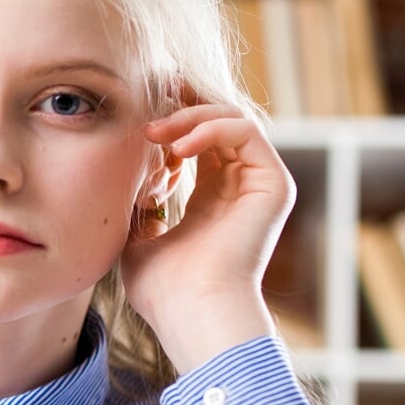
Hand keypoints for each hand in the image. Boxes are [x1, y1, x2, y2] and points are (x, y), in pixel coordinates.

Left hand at [121, 96, 295, 375]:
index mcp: (211, 198)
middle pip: (218, 120)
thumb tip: (131, 177)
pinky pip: (246, 131)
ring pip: (231, 119)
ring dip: (189, 116)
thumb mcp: (137, 238)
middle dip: (182, 101)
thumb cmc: (163, 290)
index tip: (135, 113)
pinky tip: (177, 146)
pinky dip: (210, 128)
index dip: (169, 118)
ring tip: (154, 131)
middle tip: (150, 92)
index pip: (197, 139)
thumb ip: (138, 204)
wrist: (192, 313)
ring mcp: (259, 184)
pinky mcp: (273, 184)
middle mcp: (240, 187)